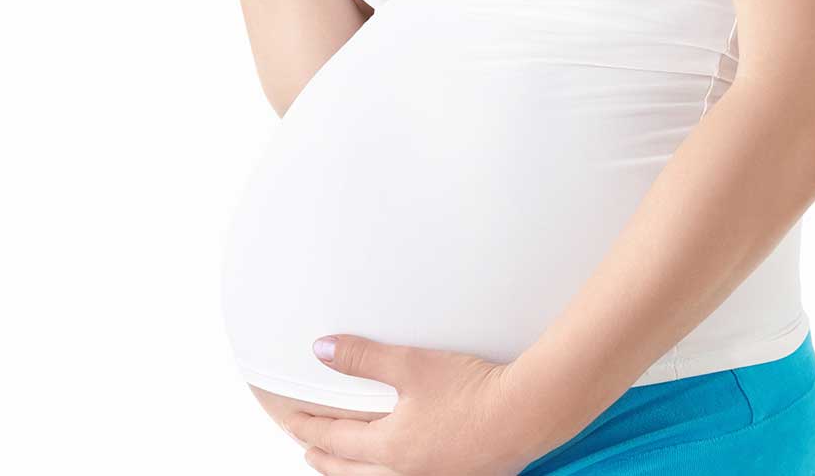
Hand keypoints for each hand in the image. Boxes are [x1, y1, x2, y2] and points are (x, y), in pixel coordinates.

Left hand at [281, 334, 540, 475]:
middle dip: (323, 456)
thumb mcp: (411, 364)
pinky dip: (383, 475)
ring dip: (350, 472)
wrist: (526, 413)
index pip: (335, 439)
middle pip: (350, 470)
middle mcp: (406, 471)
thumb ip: (363, 357)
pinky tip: (395, 465)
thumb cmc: (471, 389)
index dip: (307, 427)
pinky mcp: (455, 475)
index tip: (289, 420)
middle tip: (305, 446)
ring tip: (340, 464)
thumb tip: (322, 350)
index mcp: (391, 447)